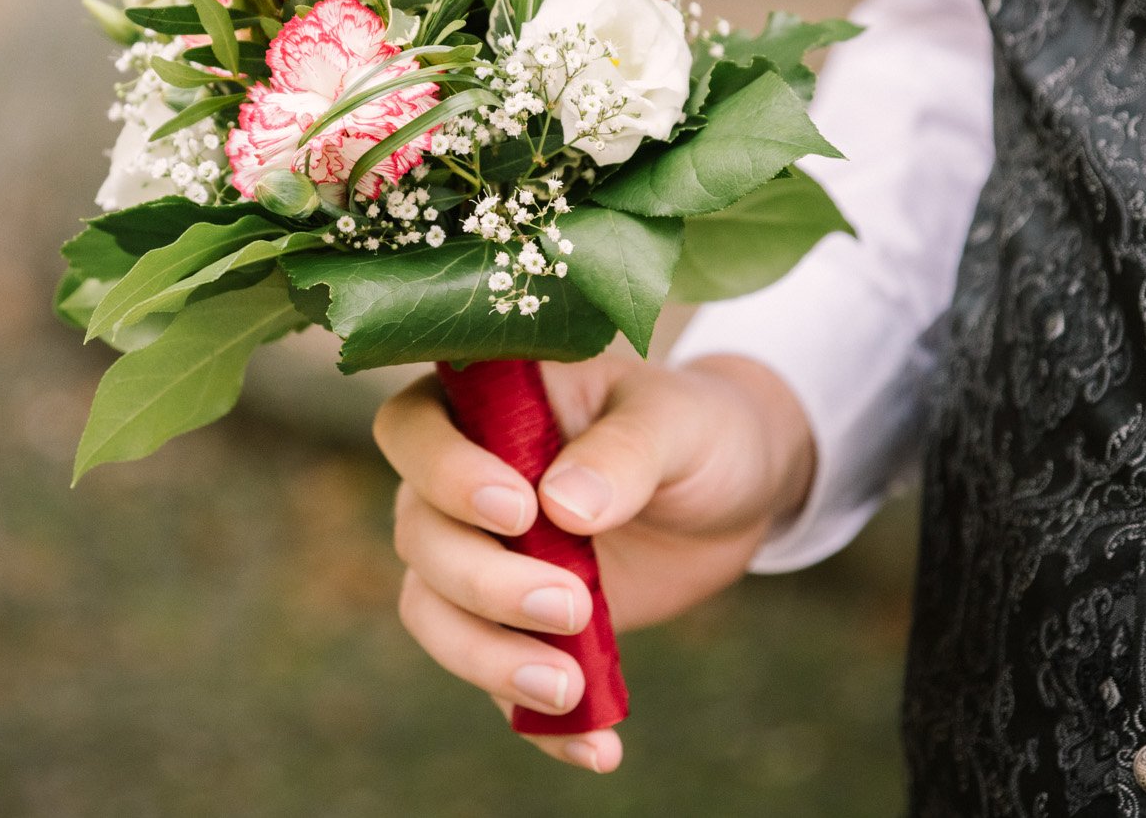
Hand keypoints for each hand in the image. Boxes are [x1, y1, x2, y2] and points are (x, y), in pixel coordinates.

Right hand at [372, 350, 813, 772]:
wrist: (732, 489)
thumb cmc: (694, 429)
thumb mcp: (675, 422)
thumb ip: (623, 452)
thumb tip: (564, 505)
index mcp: (484, 401)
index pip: (413, 428)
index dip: (447, 473)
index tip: (520, 512)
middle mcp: (459, 479)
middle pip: (420, 534)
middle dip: (483, 582)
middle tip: (570, 604)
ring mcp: (481, 556)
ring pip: (433, 612)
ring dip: (487, 658)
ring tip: (567, 688)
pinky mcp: (515, 625)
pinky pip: (495, 679)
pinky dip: (537, 721)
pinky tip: (596, 745)